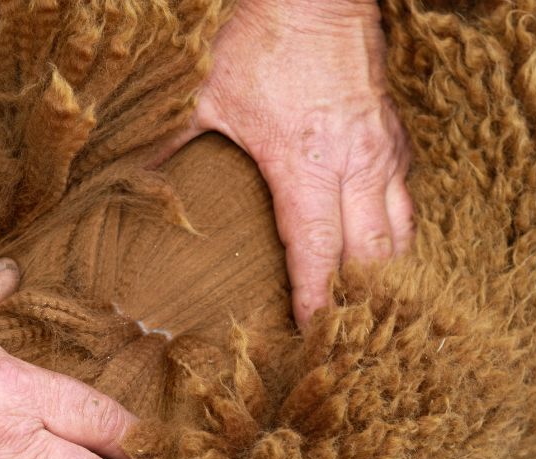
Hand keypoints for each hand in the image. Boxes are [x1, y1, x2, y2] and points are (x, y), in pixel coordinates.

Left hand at [155, 0, 413, 327]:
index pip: (319, 253)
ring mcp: (384, 152)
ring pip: (402, 234)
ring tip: (364, 308)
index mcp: (308, 165)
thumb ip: (169, 145)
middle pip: (373, 257)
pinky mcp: (397, 137)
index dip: (317, 301)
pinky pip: (408, 200)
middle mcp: (358, 165)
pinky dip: (395, 234)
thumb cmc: (259, 44)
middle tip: (341, 336)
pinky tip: (374, 250)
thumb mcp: (204, 96)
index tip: (313, 337)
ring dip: (385, 274)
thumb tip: (126, 182)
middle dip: (359, 300)